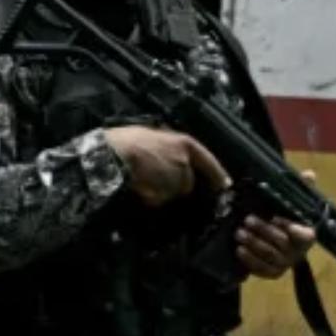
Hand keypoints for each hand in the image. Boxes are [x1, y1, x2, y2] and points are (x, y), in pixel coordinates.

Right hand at [103, 126, 230, 206]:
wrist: (111, 154)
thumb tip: (169, 157)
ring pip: (171, 193)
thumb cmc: (125, 141)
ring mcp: (174, 180)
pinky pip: (157, 200)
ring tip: (141, 180)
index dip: (218, 175)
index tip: (225, 185)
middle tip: (152, 176)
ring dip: (159, 191)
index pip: (208, 162)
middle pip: (186, 182)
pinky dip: (149, 198)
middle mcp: (184, 163)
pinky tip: (137, 188)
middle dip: (174, 183)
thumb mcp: (152, 135)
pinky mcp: (162, 195)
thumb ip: (167, 147)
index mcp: (184, 144)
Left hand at [236, 169, 317, 278]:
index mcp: (306, 235)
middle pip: (281, 243)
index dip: (291, 228)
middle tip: (247, 220)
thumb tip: (309, 174)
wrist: (270, 238)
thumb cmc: (282, 217)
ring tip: (239, 233)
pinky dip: (250, 260)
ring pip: (270, 256)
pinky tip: (239, 250)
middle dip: (263, 231)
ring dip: (253, 244)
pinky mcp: (272, 272)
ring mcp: (285, 264)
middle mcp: (298, 252)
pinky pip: (262, 269)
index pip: (305, 235)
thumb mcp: (290, 201)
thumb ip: (300, 188)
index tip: (275, 218)